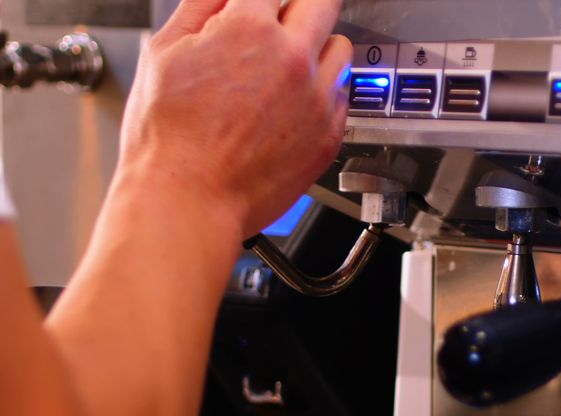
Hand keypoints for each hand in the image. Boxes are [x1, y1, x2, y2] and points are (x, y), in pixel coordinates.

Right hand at [118, 0, 351, 237]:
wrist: (189, 198)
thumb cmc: (169, 136)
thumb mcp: (165, 50)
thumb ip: (202, 7)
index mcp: (250, 28)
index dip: (255, 0)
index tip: (253, 9)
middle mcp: (293, 58)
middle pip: (322, 2)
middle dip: (299, 7)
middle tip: (283, 20)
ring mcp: (317, 97)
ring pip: (341, 47)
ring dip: (318, 47)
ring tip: (289, 66)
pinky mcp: (329, 133)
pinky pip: (342, 94)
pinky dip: (323, 91)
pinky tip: (293, 104)